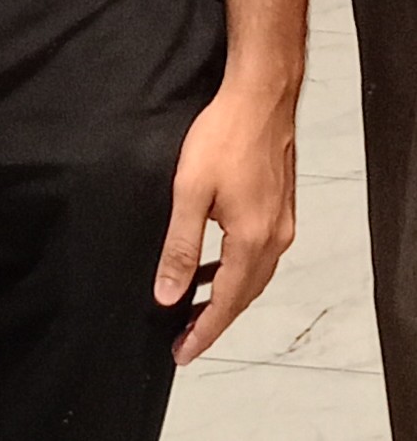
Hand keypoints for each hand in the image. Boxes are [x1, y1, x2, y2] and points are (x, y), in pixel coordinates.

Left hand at [153, 74, 296, 363]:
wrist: (262, 94)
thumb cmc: (226, 134)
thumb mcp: (190, 191)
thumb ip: (180, 247)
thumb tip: (168, 294)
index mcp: (252, 241)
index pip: (227, 304)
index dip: (204, 333)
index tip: (182, 354)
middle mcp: (274, 238)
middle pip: (244, 297)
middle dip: (214, 320)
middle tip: (185, 337)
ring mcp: (281, 223)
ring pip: (254, 276)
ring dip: (227, 295)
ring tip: (195, 306)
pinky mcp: (281, 207)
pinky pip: (259, 254)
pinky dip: (237, 269)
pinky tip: (217, 262)